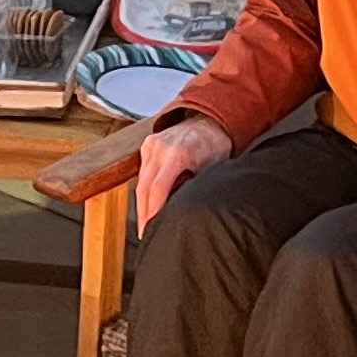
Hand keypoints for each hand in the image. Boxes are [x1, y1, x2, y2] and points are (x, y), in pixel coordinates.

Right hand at [133, 114, 230, 232]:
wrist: (210, 121)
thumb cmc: (215, 146)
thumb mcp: (211, 171)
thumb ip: (195, 190)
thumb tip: (184, 215)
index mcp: (179, 154)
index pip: (158, 189)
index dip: (153, 212)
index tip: (153, 230)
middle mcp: (162, 147)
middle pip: (144, 188)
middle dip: (144, 214)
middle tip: (146, 235)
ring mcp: (152, 144)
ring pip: (141, 182)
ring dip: (142, 205)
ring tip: (146, 225)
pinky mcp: (148, 144)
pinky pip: (142, 173)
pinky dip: (144, 190)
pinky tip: (147, 206)